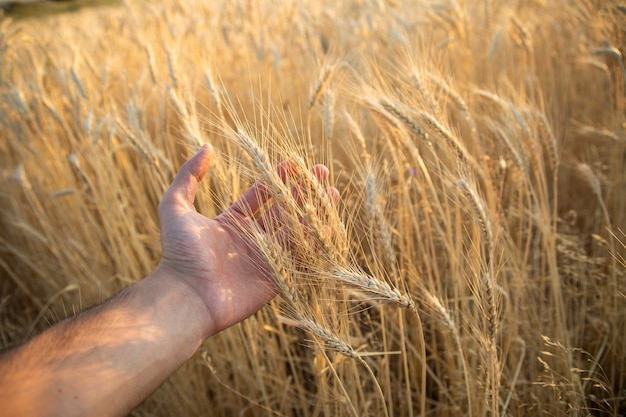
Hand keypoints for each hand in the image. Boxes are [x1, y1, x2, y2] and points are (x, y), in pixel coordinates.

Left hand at [156, 144, 337, 336]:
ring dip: (314, 213)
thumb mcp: (175, 206)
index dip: (277, 179)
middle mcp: (251, 240)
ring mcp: (265, 259)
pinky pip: (299, 258)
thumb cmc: (179, 253)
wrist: (186, 296)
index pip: (260, 196)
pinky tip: (329, 224)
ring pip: (296, 232)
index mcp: (231, 223)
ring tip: (332, 193)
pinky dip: (315, 243)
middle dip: (302, 191)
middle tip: (321, 172)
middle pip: (283, 210)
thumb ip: (189, 175)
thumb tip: (207, 146)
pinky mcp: (275, 279)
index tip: (294, 162)